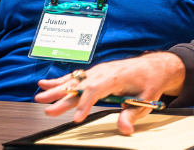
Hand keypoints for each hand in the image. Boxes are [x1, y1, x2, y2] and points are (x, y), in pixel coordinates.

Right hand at [35, 52, 185, 134]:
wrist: (154, 66)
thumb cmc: (150, 82)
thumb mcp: (147, 99)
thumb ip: (132, 113)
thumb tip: (125, 129)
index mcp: (116, 77)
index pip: (96, 90)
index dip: (85, 104)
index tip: (76, 119)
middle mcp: (104, 72)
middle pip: (80, 85)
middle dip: (63, 98)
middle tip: (47, 109)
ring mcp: (98, 71)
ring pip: (74, 81)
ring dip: (55, 89)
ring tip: (39, 97)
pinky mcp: (95, 73)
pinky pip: (75, 77)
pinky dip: (59, 80)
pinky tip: (44, 84)